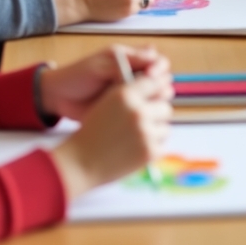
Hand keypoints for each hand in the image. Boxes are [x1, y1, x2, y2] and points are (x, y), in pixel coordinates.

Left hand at [39, 45, 169, 120]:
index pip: (156, 61)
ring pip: (155, 99)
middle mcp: (134, 77)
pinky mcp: (125, 112)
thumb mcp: (99, 66)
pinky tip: (141, 120)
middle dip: (160, 86)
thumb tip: (151, 59)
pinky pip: (142, 114)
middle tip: (151, 93)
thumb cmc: (77, 75)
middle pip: (161, 81)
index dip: (159, 67)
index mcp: (130, 60)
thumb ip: (124, 63)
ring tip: (144, 106)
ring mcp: (131, 96)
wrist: (58, 97)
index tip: (151, 74)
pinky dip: (145, 116)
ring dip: (154, 102)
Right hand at [50, 68, 172, 197]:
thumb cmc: (92, 132)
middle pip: (165, 106)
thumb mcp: (107, 103)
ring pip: (165, 127)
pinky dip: (152, 147)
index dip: (156, 90)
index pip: (154, 83)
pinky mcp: (150, 152)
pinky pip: (161, 145)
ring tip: (138, 137)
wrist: (80, 161)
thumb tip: (159, 88)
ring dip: (155, 132)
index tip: (155, 97)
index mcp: (126, 94)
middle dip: (157, 114)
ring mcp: (145, 132)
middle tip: (146, 122)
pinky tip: (136, 148)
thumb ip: (130, 94)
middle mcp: (138, 110)